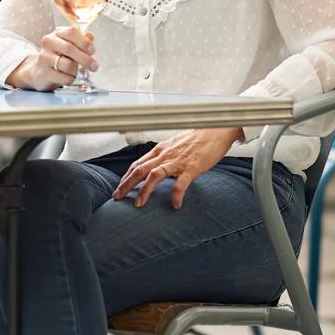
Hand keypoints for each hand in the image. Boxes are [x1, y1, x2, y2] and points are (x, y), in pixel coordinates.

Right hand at [6, 26, 98, 90]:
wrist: (38, 71)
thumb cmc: (58, 57)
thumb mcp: (69, 45)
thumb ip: (81, 40)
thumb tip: (90, 36)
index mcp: (57, 33)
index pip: (72, 32)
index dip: (85, 42)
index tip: (92, 50)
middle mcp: (49, 42)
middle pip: (70, 48)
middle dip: (86, 59)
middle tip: (95, 66)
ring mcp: (44, 57)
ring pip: (68, 65)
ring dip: (76, 70)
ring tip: (75, 71)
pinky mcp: (44, 73)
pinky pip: (65, 78)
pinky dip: (70, 79)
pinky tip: (67, 77)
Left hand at [112, 126, 245, 208]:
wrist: (217, 129)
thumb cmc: (198, 138)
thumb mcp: (176, 145)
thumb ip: (166, 156)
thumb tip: (159, 169)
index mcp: (161, 149)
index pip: (137, 164)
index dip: (126, 177)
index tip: (119, 188)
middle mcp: (165, 154)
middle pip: (139, 170)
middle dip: (126, 184)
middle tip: (117, 197)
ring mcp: (177, 161)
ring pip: (154, 175)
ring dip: (144, 191)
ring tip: (138, 204)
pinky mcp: (191, 167)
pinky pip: (180, 184)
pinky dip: (176, 195)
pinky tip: (175, 205)